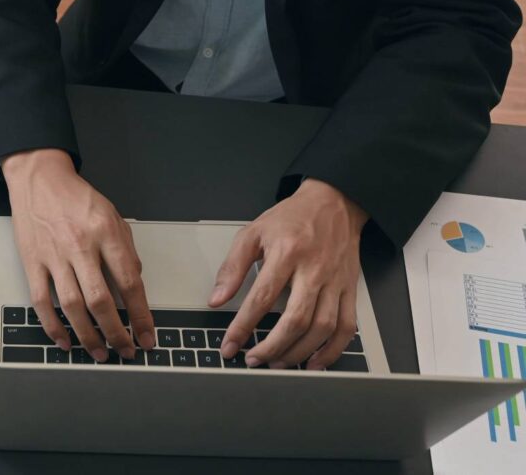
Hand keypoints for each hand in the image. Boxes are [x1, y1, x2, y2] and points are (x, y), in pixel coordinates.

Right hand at [2, 149, 154, 361]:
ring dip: (87, 336)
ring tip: (100, 352)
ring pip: (71, 306)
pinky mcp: (32, 262)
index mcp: (106, 233)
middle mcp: (80, 245)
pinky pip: (41, 301)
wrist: (39, 178)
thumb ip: (125, 250)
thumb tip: (134, 285)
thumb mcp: (113, 215)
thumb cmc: (76, 197)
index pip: (129, 282)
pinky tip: (64, 340)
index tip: (148, 335)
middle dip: (116, 333)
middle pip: (100, 300)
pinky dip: (53, 326)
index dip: (141, 315)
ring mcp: (53, 256)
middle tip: (126, 350)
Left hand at [209, 178, 368, 369]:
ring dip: (299, 352)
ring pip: (322, 328)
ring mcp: (335, 282)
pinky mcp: (350, 289)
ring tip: (277, 363)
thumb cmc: (292, 218)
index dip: (243, 326)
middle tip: (253, 360)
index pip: (261, 298)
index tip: (230, 345)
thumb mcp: (253, 232)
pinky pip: (347, 328)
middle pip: (295, 319)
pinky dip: (332, 351)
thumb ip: (232, 266)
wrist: (333, 202)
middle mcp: (313, 270)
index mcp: (287, 253)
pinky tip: (314, 362)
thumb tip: (216, 299)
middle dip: (272, 347)